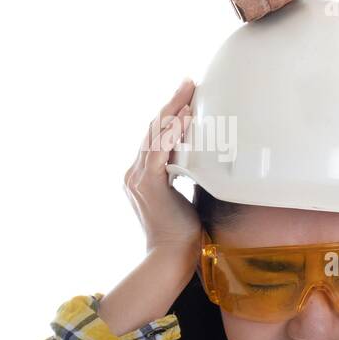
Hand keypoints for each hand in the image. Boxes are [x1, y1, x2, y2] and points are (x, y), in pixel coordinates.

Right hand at [123, 77, 201, 260]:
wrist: (169, 257)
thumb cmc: (181, 233)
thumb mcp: (184, 196)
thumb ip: (186, 175)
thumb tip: (204, 159)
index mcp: (140, 175)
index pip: (154, 137)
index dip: (169, 115)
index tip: (185, 97)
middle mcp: (133, 173)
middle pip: (152, 129)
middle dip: (172, 103)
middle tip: (188, 82)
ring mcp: (137, 177)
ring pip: (154, 134)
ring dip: (173, 110)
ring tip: (189, 91)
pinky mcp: (148, 184)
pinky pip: (160, 151)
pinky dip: (172, 132)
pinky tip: (186, 117)